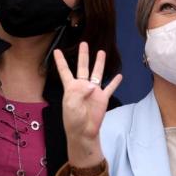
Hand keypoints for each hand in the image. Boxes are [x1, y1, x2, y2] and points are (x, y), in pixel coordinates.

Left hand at [53, 43, 122, 168]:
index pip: (65, 71)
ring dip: (99, 63)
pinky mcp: (103, 98)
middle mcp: (82, 86)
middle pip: (83, 67)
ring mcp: (93, 91)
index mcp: (71, 87)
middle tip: (84, 43)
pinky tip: (119, 75)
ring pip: (97, 73)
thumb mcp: (71, 105)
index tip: (56, 50)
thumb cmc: (73, 119)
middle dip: (84, 55)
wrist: (84, 131)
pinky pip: (110, 87)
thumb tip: (92, 85)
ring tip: (102, 52)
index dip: (60, 61)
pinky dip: (115, 82)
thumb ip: (79, 93)